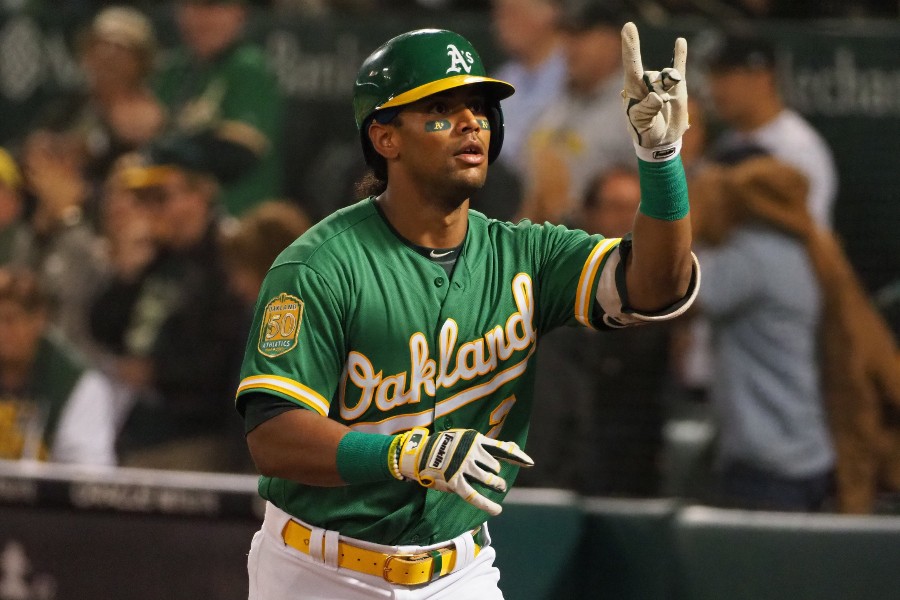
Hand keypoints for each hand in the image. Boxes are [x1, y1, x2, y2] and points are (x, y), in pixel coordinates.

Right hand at [394, 427, 532, 515]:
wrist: (419, 451)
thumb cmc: (445, 445)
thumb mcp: (466, 438)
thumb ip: (487, 445)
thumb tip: (512, 447)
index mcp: (475, 440)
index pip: (501, 449)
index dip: (517, 456)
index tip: (530, 462)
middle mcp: (471, 453)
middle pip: (495, 467)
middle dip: (497, 475)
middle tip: (497, 481)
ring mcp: (463, 467)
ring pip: (488, 479)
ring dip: (495, 484)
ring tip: (497, 487)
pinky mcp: (455, 481)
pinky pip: (474, 495)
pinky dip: (487, 504)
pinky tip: (497, 510)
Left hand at [621, 22, 688, 158]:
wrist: (661, 141)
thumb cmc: (646, 132)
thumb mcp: (642, 125)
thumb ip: (647, 111)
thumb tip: (657, 96)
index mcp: (632, 90)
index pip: (631, 64)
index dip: (630, 46)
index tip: (628, 27)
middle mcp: (645, 83)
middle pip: (654, 75)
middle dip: (659, 89)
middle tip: (658, 106)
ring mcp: (661, 84)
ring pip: (669, 77)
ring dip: (670, 87)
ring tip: (666, 104)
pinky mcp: (676, 88)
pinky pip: (679, 68)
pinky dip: (680, 55)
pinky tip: (680, 42)